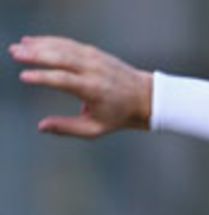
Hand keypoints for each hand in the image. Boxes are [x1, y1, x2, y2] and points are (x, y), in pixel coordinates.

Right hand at [9, 35, 151, 137]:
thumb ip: (68, 128)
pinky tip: (34, 42)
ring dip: (39, 44)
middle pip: (60, 58)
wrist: (144, 97)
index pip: (63, 80)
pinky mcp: (93, 51)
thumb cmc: (118, 117)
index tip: (24, 77)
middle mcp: (92, 70)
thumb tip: (41, 127)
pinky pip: (68, 43)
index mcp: (93, 90)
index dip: (42, 78)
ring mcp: (93, 57)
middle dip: (35, 55)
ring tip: (20, 46)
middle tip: (14, 53)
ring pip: (62, 47)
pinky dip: (50, 41)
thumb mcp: (95, 130)